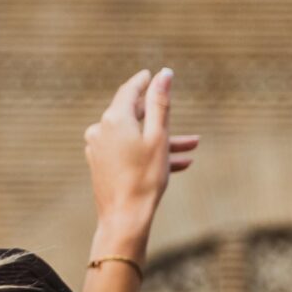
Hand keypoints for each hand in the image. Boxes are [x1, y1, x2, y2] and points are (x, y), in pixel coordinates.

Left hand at [83, 68, 196, 261]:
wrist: (124, 218)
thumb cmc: (145, 177)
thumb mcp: (158, 136)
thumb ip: (160, 103)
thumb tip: (164, 74)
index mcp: (113, 118)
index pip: (129, 90)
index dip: (144, 81)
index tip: (152, 75)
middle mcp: (100, 130)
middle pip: (132, 114)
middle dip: (160, 116)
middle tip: (178, 113)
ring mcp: (98, 148)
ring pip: (134, 136)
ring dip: (162, 139)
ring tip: (192, 146)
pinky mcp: (100, 165)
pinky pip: (127, 152)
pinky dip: (148, 153)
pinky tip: (178, 163)